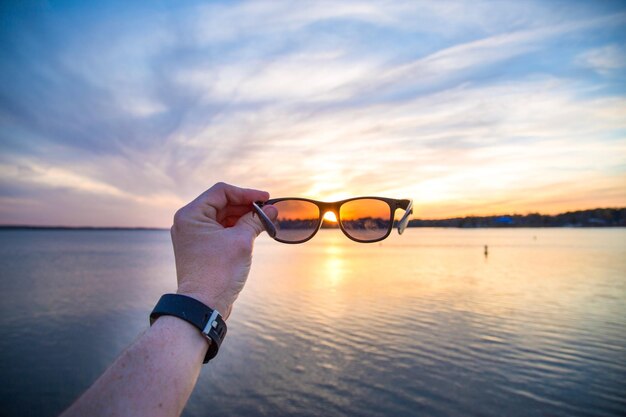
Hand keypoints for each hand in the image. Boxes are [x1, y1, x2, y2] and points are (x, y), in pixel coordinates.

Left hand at [170, 182, 276, 318]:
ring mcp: (193, 236)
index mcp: (191, 215)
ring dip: (243, 218)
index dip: (247, 193)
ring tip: (265, 223)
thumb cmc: (219, 272)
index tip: (266, 199)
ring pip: (222, 218)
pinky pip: (220, 231)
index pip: (222, 192)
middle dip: (247, 207)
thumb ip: (256, 220)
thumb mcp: (242, 241)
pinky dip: (236, 230)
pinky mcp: (200, 249)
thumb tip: (271, 209)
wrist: (204, 306)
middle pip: (222, 204)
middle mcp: (188, 223)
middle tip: (269, 212)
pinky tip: (253, 232)